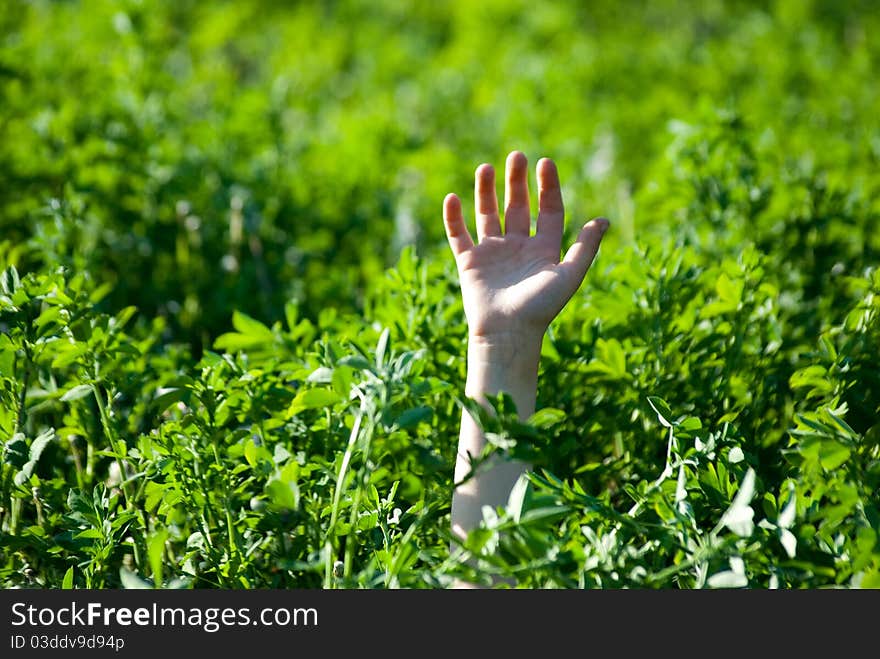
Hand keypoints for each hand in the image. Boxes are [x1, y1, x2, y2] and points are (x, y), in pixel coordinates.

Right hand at [443, 151, 607, 343]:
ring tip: (486, 167)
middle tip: (517, 156)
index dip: (548, 187)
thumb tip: (603, 221)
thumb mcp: (569, 275)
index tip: (546, 163)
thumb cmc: (540, 308)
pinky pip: (459, 235)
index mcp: (544, 250)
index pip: (549, 210)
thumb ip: (585, 247)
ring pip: (488, 214)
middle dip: (517, 181)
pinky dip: (454, 217)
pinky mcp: (470, 262)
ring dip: (486, 191)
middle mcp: (518, 248)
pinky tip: (454, 197)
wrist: (508, 333)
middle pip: (518, 206)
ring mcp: (493, 254)